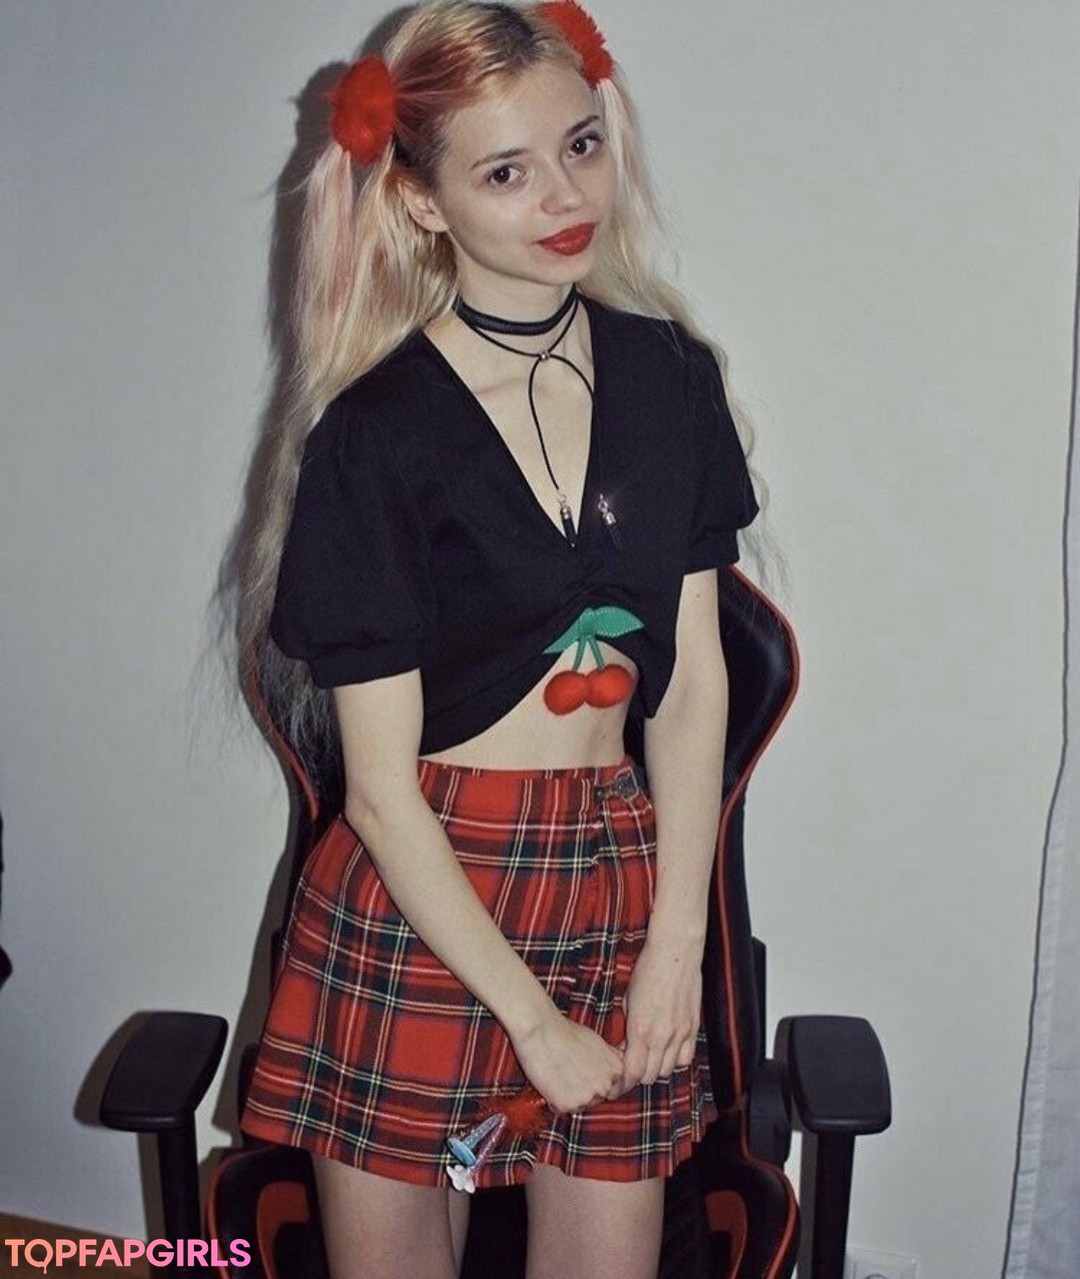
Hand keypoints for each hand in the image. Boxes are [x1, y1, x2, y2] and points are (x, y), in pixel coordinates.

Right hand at [510, 1009, 624, 1113]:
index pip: (610, 1087)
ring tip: (557, 1074)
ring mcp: (588, 1097)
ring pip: (579, 1106)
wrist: (541, 1031)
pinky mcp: (568, 1105)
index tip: (582, 1072)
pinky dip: (554, 1100)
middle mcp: (606, 1085)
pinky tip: (550, 1081)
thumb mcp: (598, 1042)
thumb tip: (610, 1069)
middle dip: (582, 1090)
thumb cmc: (565, 1032)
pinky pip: (561, 1109)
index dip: (593, 1080)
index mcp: (616, 1070)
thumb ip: (608, 1059)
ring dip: (569, 1096)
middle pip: (595, 1099)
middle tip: (567, 1072)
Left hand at [620, 933, 702, 1089]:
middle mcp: (662, 1036)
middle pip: (649, 1076)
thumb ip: (629, 1026)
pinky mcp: (693, 1028)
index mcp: (640, 1029)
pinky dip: (675, 1060)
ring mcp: (680, 1034)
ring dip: (655, 1068)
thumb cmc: (648, 970)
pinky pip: (686, 1058)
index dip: (623, 1081)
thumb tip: (626, 1045)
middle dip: (637, 1075)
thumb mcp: (628, 999)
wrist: (675, 953)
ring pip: (667, 1070)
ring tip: (648, 1056)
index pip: (632, 1073)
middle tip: (630, 1065)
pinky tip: (668, 1049)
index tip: (618, 1078)